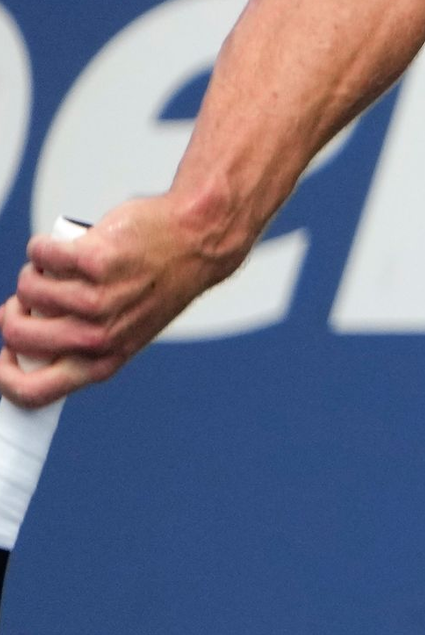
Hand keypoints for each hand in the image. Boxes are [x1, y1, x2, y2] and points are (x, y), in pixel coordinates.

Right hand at [0, 195, 243, 405]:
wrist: (197, 242)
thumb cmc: (157, 284)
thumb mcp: (126, 329)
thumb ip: (85, 342)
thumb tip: (29, 342)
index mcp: (103, 360)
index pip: (33, 392)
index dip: (4, 376)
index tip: (5, 353)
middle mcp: (99, 336)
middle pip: (16, 336)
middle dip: (13, 312)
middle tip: (31, 299)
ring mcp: (96, 299)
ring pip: (27, 289)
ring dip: (35, 273)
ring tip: (62, 268)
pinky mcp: (93, 260)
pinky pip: (40, 253)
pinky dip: (44, 245)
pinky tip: (66, 245)